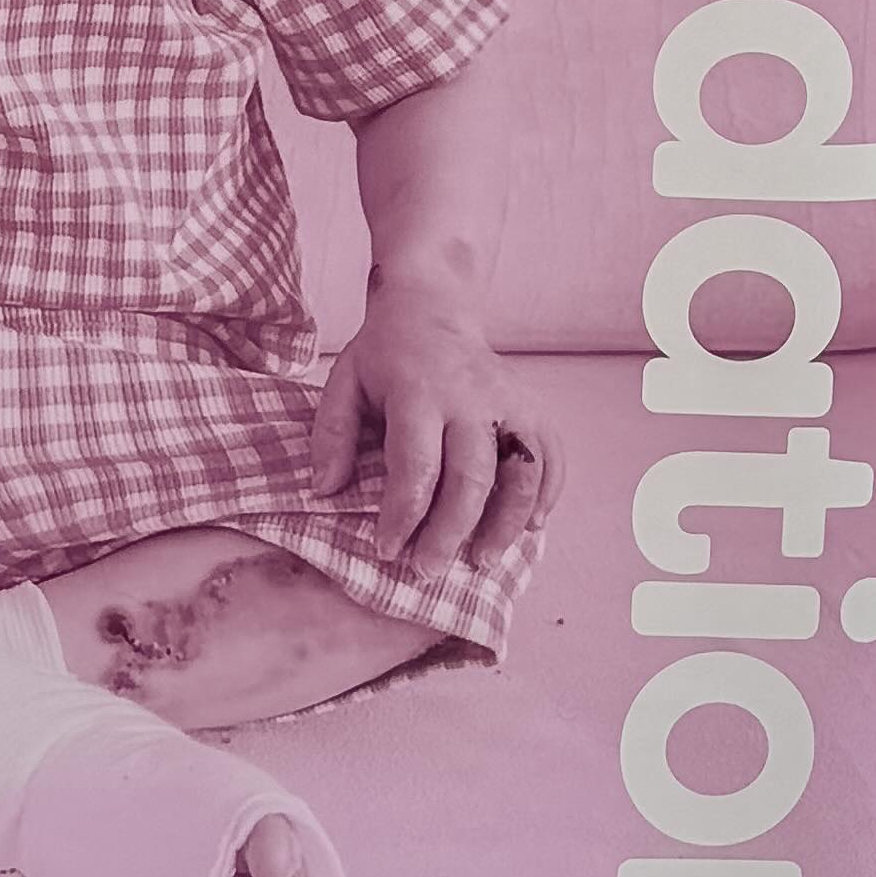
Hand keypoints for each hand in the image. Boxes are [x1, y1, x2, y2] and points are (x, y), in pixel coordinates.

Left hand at [307, 294, 562, 572]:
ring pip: (521, 472)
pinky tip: (531, 526)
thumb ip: (332, 435)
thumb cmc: (384, 354)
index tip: (387, 551)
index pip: (416, 467)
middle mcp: (470, 398)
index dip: (402, 516)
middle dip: (451, 532)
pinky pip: (552, 456)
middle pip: (471, 477)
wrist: (432, 305)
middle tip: (429, 571)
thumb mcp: (344, 382)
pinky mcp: (533, 406)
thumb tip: (323, 492)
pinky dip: (548, 494)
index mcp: (418, 392)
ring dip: (506, 523)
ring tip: (485, 561)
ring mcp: (509, 402)